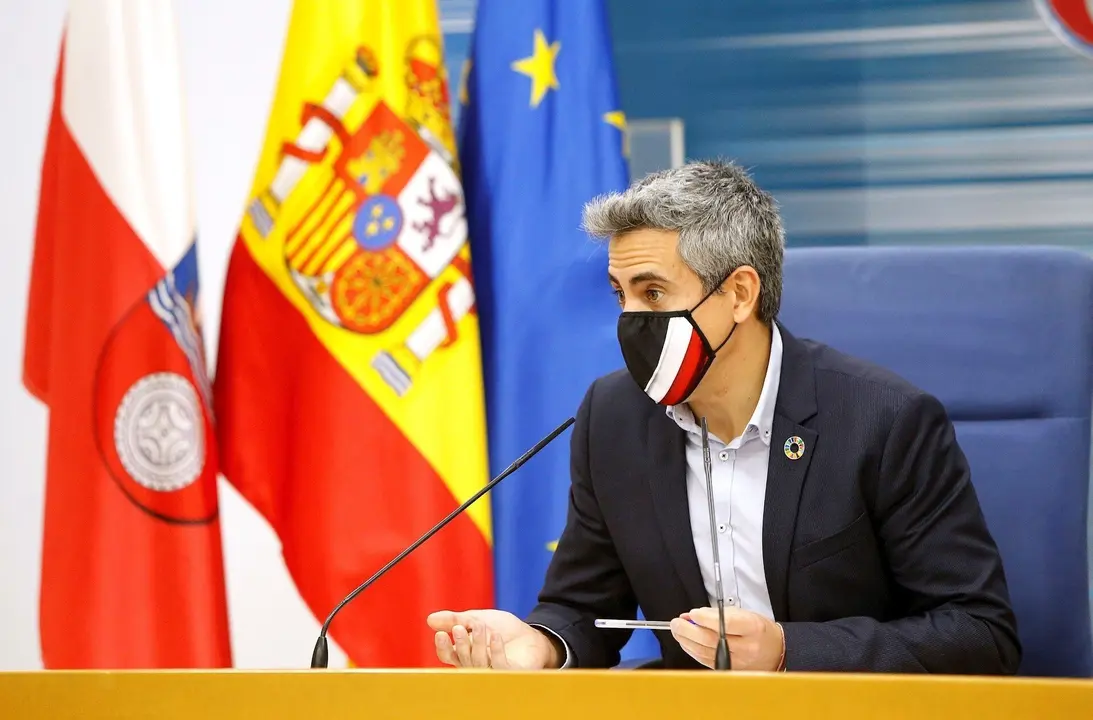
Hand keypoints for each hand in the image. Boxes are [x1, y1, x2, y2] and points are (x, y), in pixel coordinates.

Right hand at [427, 609, 560, 669]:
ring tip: (480, 626)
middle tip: (460, 628)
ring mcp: (492, 672)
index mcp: (465, 655)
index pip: (448, 656)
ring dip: (477, 644)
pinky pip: (498, 666)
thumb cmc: (503, 628)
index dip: (443, 647)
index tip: (441, 633)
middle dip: (460, 644)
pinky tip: (494, 636)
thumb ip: (455, 619)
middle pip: (462, 660)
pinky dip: (495, 651)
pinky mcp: (509, 674)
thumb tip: (430, 619)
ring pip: (478, 664)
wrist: (531, 633)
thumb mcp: (476, 618)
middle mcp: (476, 667)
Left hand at [670, 607, 784, 670]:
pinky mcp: (729, 670)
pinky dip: (693, 651)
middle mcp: (746, 647)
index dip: (705, 618)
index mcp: (752, 628)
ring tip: (678, 630)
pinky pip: (705, 661)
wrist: (776, 652)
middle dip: (688, 630)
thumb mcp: (745, 614)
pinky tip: (687, 643)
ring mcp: (737, 662)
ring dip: (686, 640)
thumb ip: (718, 613)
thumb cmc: (759, 631)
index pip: (724, 623)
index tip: (692, 613)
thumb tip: (694, 615)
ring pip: (704, 652)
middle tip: (676, 622)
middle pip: (710, 639)